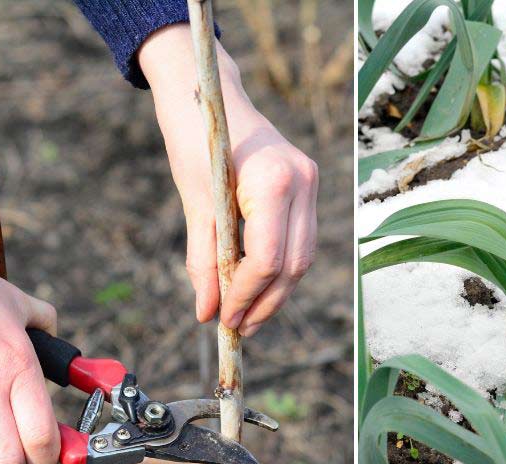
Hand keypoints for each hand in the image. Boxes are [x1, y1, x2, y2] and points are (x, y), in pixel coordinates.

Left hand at [139, 24, 317, 336]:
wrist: (209, 90)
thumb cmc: (195, 137)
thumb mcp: (195, 200)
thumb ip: (203, 259)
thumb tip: (207, 312)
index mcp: (275, 180)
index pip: (267, 259)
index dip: (245, 297)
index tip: (223, 321)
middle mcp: (303, 181)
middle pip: (293, 266)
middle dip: (265, 304)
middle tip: (237, 330)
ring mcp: (310, 183)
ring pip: (302, 258)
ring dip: (274, 292)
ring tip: (244, 315)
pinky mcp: (306, 187)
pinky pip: (299, 241)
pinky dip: (278, 268)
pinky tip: (254, 284)